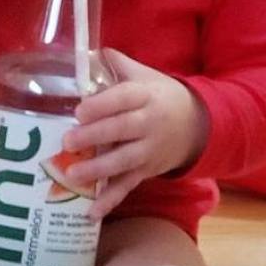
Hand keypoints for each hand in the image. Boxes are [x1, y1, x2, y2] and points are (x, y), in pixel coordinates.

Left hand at [62, 50, 208, 219]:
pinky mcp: (147, 171)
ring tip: (71, 174)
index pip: (123, 98)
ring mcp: (149, 150)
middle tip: (67, 141)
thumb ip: (116, 64)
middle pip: (122, 129)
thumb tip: (85, 53)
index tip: (79, 110)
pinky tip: (91, 212)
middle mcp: (149, 123)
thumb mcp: (145, 75)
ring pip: (124, 161)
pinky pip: (128, 186)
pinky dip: (110, 200)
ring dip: (98, 170)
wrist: (198, 125)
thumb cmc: (161, 96)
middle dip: (95, 136)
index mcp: (146, 95)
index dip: (102, 104)